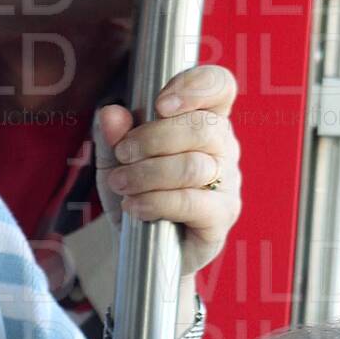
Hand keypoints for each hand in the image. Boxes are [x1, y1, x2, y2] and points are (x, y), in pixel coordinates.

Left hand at [95, 64, 240, 275]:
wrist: (143, 252)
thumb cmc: (137, 196)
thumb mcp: (114, 162)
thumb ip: (112, 136)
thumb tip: (111, 113)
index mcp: (204, 121)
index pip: (219, 87)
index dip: (195, 86)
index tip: (160, 104)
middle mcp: (223, 148)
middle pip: (202, 126)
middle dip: (153, 138)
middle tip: (122, 155)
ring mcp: (228, 183)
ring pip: (193, 165)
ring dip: (147, 173)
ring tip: (121, 184)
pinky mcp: (221, 217)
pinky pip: (192, 202)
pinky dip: (156, 201)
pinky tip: (135, 207)